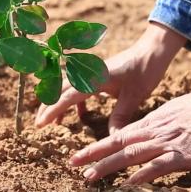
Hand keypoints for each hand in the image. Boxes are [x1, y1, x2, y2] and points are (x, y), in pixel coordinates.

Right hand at [35, 22, 186, 132]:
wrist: (151, 51)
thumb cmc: (144, 71)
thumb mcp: (134, 96)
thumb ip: (120, 117)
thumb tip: (112, 140)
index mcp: (94, 78)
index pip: (67, 97)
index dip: (52, 110)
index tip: (41, 124)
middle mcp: (87, 74)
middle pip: (60, 90)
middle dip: (48, 106)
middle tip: (39, 124)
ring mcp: (90, 73)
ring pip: (67, 89)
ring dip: (58, 103)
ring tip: (53, 121)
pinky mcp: (96, 75)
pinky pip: (79, 88)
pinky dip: (75, 101)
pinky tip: (80, 115)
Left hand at [70, 80, 190, 183]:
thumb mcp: (171, 114)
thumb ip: (155, 127)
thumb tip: (142, 136)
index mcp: (150, 124)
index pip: (117, 137)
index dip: (96, 147)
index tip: (78, 156)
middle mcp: (152, 133)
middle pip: (117, 145)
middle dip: (93, 155)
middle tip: (72, 164)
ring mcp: (166, 143)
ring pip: (131, 155)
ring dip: (108, 166)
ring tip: (90, 177)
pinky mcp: (183, 154)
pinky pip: (159, 165)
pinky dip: (143, 173)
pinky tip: (129, 181)